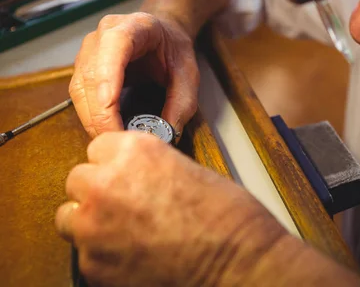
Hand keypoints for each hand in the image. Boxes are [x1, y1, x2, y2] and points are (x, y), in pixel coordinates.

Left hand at [55, 131, 287, 286]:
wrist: (237, 260)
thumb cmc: (225, 216)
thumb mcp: (187, 169)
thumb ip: (149, 169)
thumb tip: (133, 177)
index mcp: (133, 151)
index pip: (98, 147)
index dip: (114, 163)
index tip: (124, 174)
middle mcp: (105, 183)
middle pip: (78, 180)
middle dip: (98, 191)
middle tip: (126, 204)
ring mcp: (94, 227)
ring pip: (70, 217)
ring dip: (91, 221)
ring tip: (124, 230)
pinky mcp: (94, 265)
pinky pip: (84, 253)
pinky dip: (103, 254)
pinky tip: (132, 254)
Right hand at [69, 12, 199, 136]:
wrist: (163, 35)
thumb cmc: (173, 49)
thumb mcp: (188, 73)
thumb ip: (182, 102)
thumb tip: (169, 133)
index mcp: (135, 26)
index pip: (115, 44)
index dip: (109, 74)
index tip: (110, 104)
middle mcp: (105, 34)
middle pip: (92, 72)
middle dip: (101, 110)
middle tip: (116, 137)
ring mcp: (89, 49)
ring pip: (80, 86)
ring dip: (92, 117)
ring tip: (112, 138)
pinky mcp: (83, 67)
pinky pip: (78, 94)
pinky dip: (89, 115)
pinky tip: (104, 130)